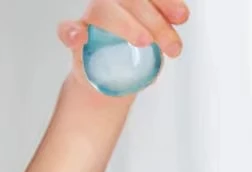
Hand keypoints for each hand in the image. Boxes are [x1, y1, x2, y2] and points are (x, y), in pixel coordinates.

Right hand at [57, 0, 189, 81]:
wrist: (109, 82)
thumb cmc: (132, 58)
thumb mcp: (153, 48)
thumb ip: (161, 39)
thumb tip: (175, 45)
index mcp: (134, 5)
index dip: (165, 2)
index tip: (183, 16)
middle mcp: (112, 5)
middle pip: (131, 1)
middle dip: (156, 21)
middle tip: (173, 48)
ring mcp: (92, 20)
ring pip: (104, 10)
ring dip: (126, 25)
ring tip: (144, 42)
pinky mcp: (76, 38)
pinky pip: (68, 30)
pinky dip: (72, 32)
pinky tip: (79, 37)